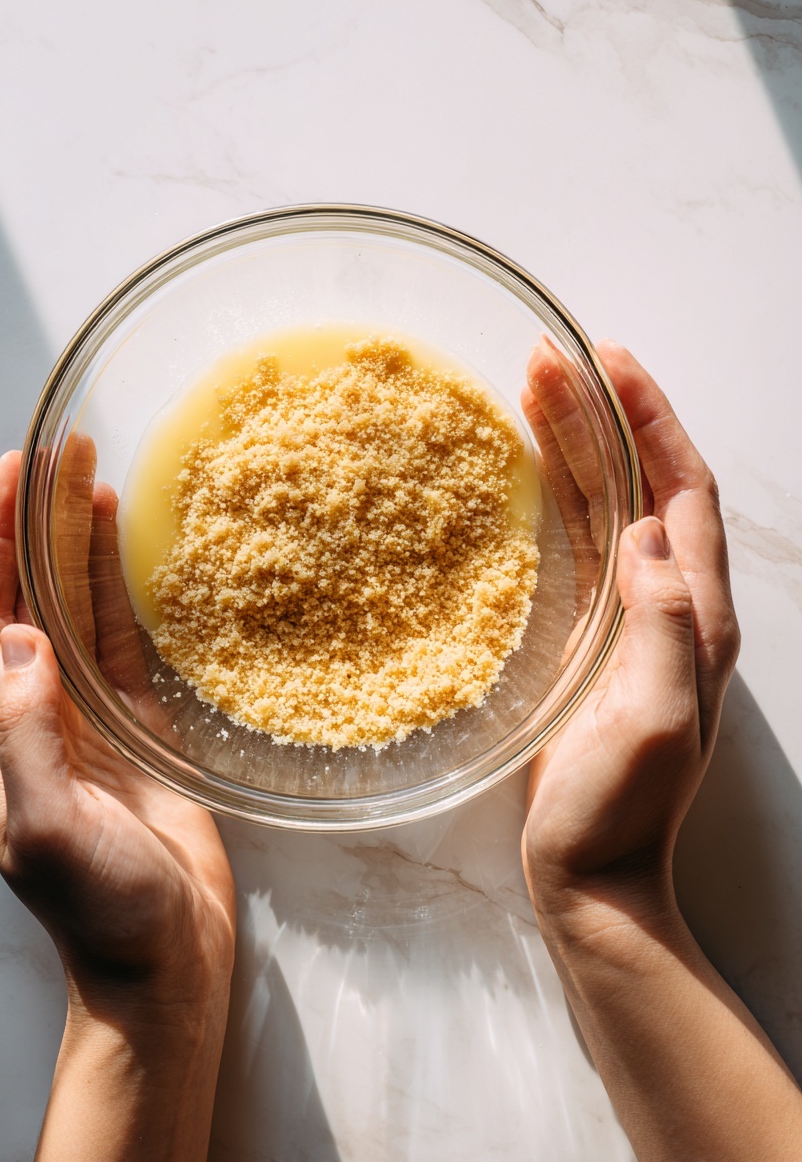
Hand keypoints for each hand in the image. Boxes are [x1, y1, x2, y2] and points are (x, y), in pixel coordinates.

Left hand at [0, 447, 234, 1160]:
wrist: (162, 958)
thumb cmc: (98, 906)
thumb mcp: (46, 826)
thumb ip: (28, 734)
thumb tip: (23, 637)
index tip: (13, 472)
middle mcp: (32, 711)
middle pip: (29, 596)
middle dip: (38, 524)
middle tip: (61, 449)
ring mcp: (85, 716)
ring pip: (77, 610)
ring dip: (81, 547)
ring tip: (95, 478)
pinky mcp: (137, 727)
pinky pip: (123, 644)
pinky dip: (123, 593)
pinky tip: (129, 553)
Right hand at [521, 338, 739, 908]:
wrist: (596, 872)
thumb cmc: (621, 809)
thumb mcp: (651, 722)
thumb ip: (663, 629)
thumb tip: (644, 535)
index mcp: (696, 615)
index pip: (683, 492)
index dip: (653, 421)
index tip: (611, 362)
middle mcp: (670, 604)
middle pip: (642, 483)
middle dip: (605, 414)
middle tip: (554, 356)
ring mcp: (628, 617)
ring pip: (608, 505)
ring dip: (578, 444)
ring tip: (534, 388)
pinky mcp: (589, 635)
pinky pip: (579, 544)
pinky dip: (559, 495)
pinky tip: (532, 469)